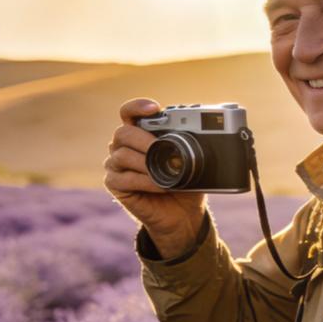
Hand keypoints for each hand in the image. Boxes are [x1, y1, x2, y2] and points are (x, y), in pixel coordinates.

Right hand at [103, 98, 206, 258]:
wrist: (183, 214)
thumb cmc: (186, 183)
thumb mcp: (193, 161)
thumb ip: (193, 145)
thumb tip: (208, 132)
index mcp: (140, 133)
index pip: (129, 112)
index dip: (137, 106)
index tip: (154, 109)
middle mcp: (123, 146)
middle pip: (123, 132)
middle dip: (143, 139)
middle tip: (160, 148)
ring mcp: (116, 165)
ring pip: (121, 155)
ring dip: (145, 163)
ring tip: (165, 172)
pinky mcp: (115, 185)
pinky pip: (124, 178)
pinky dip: (145, 181)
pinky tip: (161, 186)